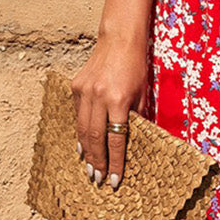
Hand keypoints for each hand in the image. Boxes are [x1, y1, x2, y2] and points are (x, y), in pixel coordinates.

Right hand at [71, 36, 148, 189]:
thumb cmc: (136, 67)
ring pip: (82, 128)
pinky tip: (81, 146)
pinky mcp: (76, 86)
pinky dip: (79, 131)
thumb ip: (137, 118)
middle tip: (97, 179)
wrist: (119, 39)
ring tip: (88, 168)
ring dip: (85, 151)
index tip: (113, 179)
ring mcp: (85, 91)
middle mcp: (98, 97)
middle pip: (95, 138)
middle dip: (96, 161)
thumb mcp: (142, 93)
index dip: (115, 162)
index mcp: (118, 101)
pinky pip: (77, 114)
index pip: (116, 139)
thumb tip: (132, 141)